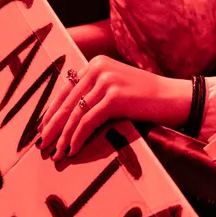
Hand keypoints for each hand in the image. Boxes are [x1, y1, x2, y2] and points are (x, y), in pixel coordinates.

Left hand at [37, 55, 191, 159]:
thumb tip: (68, 116)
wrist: (174, 98)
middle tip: (41, 144)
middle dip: (52, 126)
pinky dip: (78, 137)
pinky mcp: (114, 97)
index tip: (42, 127)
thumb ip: (94, 92)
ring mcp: (106, 81)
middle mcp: (98, 68)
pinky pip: (88, 121)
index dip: (51, 110)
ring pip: (75, 113)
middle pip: (67, 101)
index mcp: (95, 64)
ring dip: (63, 136)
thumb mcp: (116, 87)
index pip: (66, 88)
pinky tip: (73, 150)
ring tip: (57, 153)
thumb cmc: (146, 98)